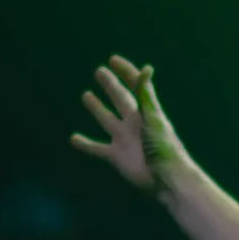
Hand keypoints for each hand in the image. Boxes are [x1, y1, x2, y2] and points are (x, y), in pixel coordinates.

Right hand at [70, 54, 191, 191]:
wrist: (165, 178)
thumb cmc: (163, 148)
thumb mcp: (153, 118)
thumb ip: (146, 95)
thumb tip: (147, 68)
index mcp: (145, 111)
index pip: (136, 86)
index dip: (126, 72)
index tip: (113, 60)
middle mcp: (134, 122)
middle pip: (119, 99)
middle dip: (110, 85)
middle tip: (99, 72)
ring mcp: (124, 139)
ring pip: (106, 119)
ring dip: (96, 108)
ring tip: (86, 96)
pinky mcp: (116, 156)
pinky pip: (97, 148)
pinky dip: (85, 144)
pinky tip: (73, 139)